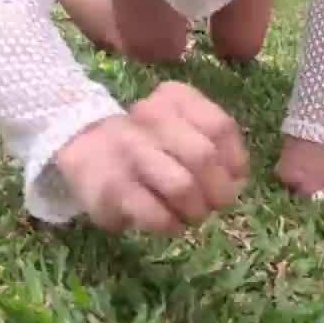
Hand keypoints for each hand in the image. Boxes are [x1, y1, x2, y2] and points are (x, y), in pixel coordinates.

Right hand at [54, 81, 249, 234]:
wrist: (85, 148)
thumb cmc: (147, 142)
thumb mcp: (178, 125)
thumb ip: (213, 141)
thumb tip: (238, 177)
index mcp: (172, 98)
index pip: (219, 126)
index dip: (236, 159)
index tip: (235, 178)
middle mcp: (149, 117)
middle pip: (203, 156)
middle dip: (219, 190)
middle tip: (217, 204)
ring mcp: (129, 151)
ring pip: (181, 185)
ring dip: (196, 209)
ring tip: (193, 214)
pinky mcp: (113, 187)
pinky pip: (156, 213)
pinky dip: (171, 224)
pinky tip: (169, 222)